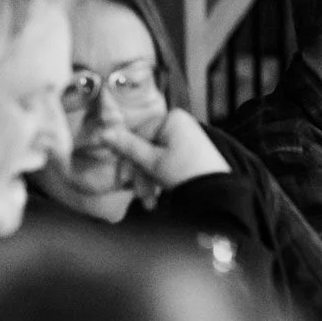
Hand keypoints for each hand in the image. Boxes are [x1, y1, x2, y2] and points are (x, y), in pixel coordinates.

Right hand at [97, 109, 230, 201]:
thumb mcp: (152, 161)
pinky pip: (166, 161)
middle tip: (141, 196)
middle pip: (146, 148)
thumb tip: (103, 133)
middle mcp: (179, 123)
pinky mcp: (190, 150)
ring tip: (151, 202)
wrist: (218, 194)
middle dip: (140, 174)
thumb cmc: (186, 173)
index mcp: (171, 118)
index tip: (123, 180)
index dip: (128, 159)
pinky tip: (158, 195)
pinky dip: (160, 178)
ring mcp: (186, 136)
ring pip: (155, 158)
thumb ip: (127, 147)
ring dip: (149, 180)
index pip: (137, 135)